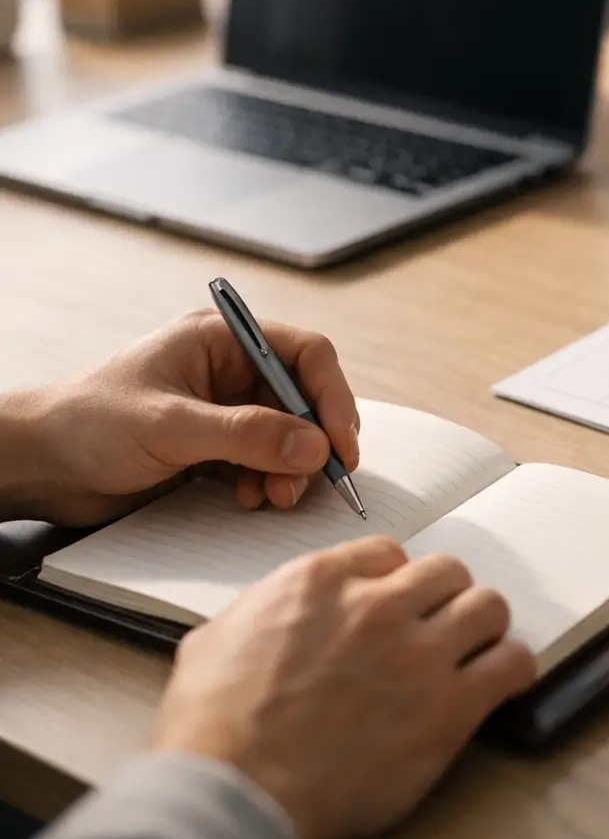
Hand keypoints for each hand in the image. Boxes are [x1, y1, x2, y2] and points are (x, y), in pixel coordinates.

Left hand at [0, 310, 360, 525]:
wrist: (37, 466)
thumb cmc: (86, 424)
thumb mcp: (171, 426)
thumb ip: (246, 434)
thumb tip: (315, 445)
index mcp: (221, 341)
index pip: (305, 355)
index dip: (331, 397)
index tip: (340, 443)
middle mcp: (229, 371)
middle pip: (304, 399)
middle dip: (313, 441)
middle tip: (314, 479)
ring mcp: (222, 410)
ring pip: (289, 435)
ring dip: (292, 468)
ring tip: (275, 496)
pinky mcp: (213, 447)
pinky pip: (264, 461)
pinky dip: (267, 481)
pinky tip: (248, 497)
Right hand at [154, 535, 537, 838]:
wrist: (233, 794)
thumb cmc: (211, 733)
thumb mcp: (212, 644)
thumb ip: (257, 615)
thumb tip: (267, 620)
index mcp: (320, 582)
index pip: (387, 553)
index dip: (393, 582)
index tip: (394, 605)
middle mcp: (377, 606)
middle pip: (446, 573)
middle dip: (444, 598)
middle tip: (438, 628)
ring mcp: (420, 653)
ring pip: (487, 606)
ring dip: (484, 627)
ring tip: (476, 651)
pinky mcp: (451, 706)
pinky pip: (513, 663)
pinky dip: (514, 669)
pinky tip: (505, 682)